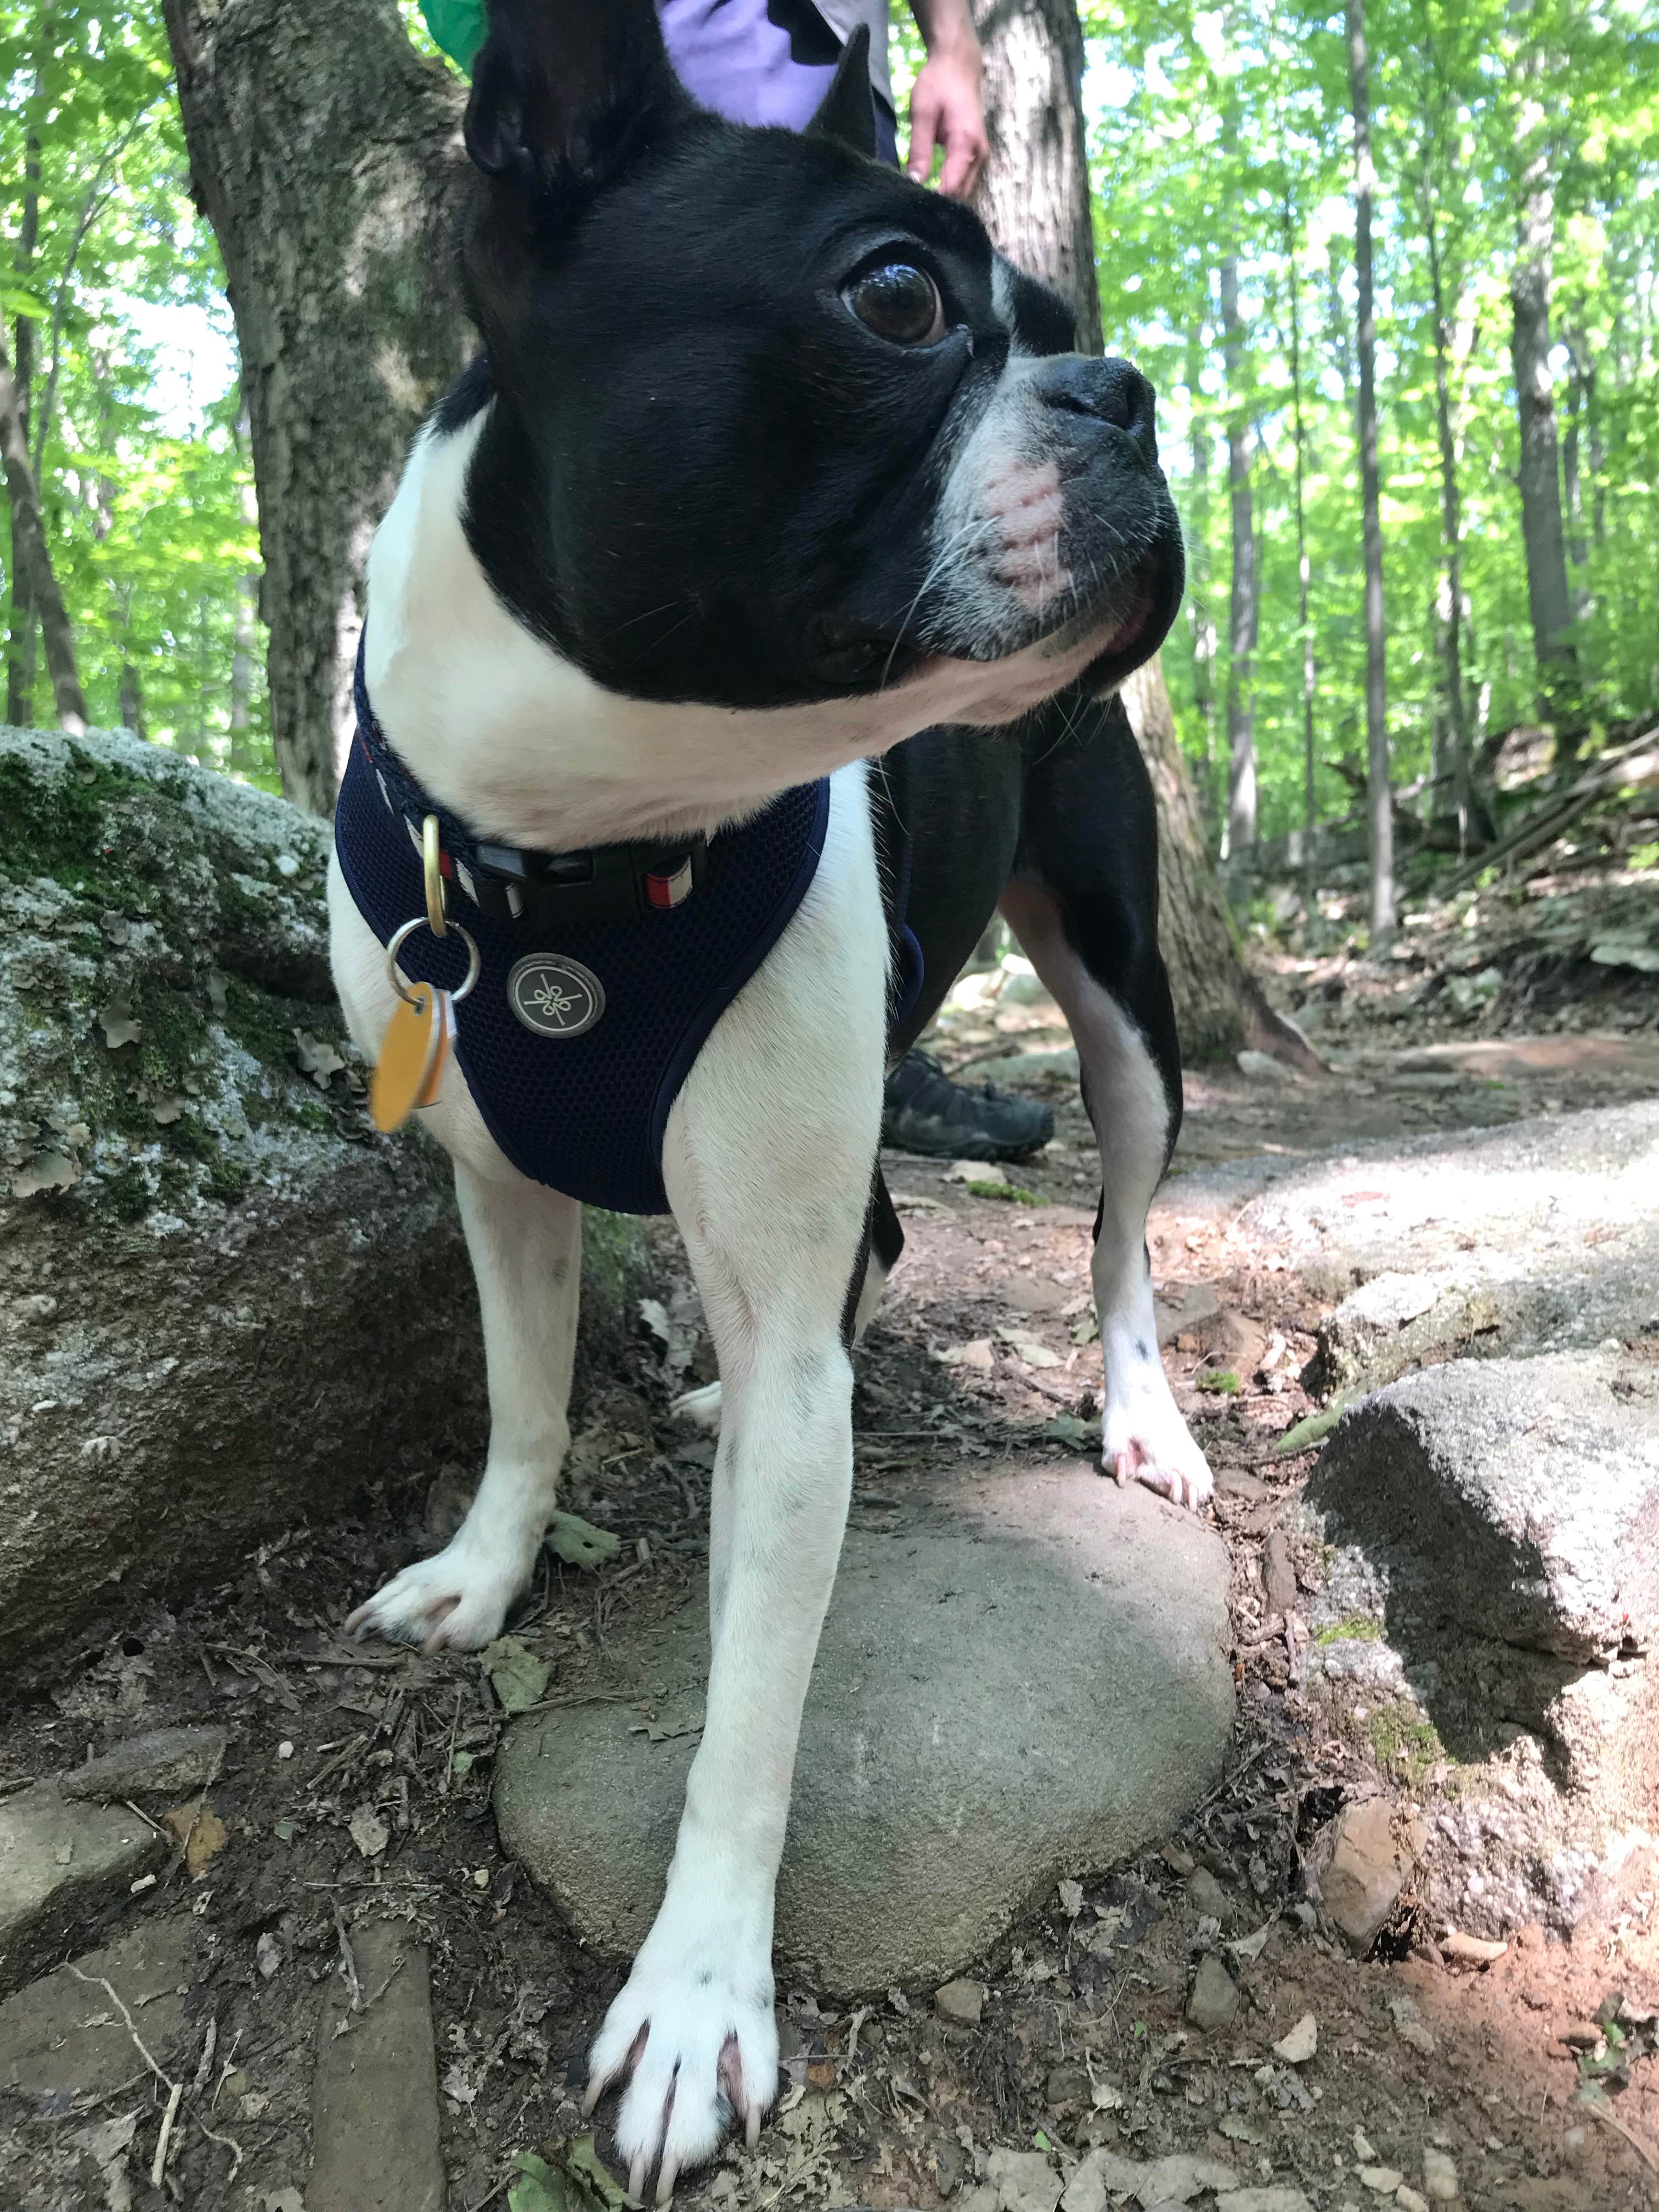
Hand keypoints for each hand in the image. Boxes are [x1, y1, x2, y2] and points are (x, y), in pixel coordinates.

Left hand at [906, 37, 987, 199]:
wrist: (958, 64)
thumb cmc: (938, 83)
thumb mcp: (922, 114)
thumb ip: (919, 149)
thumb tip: (914, 182)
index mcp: (966, 143)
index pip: (951, 187)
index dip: (933, 200)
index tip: (913, 207)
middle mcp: (979, 154)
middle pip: (960, 194)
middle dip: (940, 203)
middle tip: (914, 209)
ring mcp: (981, 156)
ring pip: (964, 191)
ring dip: (946, 199)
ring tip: (922, 203)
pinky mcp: (977, 156)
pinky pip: (965, 181)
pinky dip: (950, 189)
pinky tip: (932, 191)